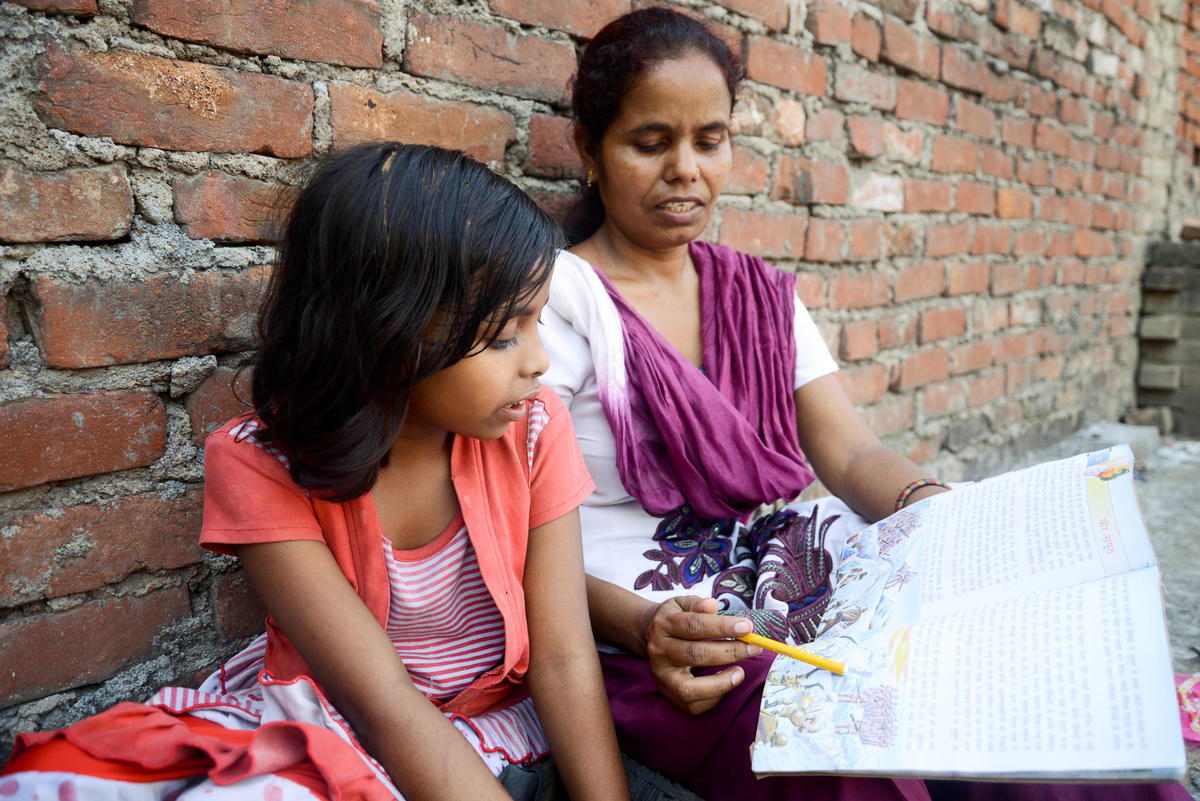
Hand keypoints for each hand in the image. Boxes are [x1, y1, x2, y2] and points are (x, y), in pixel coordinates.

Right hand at [644, 596, 762, 715]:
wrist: (651, 636)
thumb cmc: (676, 619)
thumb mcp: (683, 604)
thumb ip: (698, 604)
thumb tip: (712, 605)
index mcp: (663, 624)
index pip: (694, 625)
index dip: (722, 626)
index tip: (747, 627)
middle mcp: (659, 651)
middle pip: (695, 654)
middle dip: (730, 652)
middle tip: (754, 648)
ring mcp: (662, 675)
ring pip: (689, 688)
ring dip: (720, 683)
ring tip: (740, 672)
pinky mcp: (668, 693)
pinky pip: (692, 704)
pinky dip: (714, 697)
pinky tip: (727, 682)